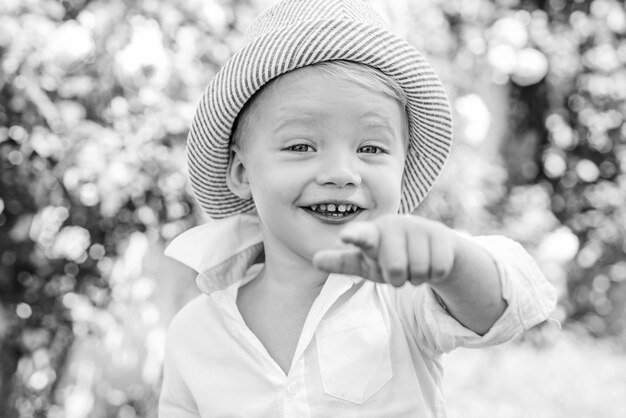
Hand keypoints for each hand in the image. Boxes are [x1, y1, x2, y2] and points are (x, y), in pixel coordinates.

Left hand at [313, 214, 456, 286]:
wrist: (428, 247)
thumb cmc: (389, 255)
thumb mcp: (366, 261)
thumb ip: (342, 261)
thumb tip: (315, 260)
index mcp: (372, 234)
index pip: (362, 236)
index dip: (355, 236)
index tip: (346, 235)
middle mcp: (394, 226)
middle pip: (395, 269)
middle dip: (398, 276)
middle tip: (398, 267)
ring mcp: (419, 228)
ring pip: (418, 271)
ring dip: (416, 276)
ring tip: (414, 264)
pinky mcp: (441, 235)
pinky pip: (437, 269)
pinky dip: (434, 273)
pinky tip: (430, 261)